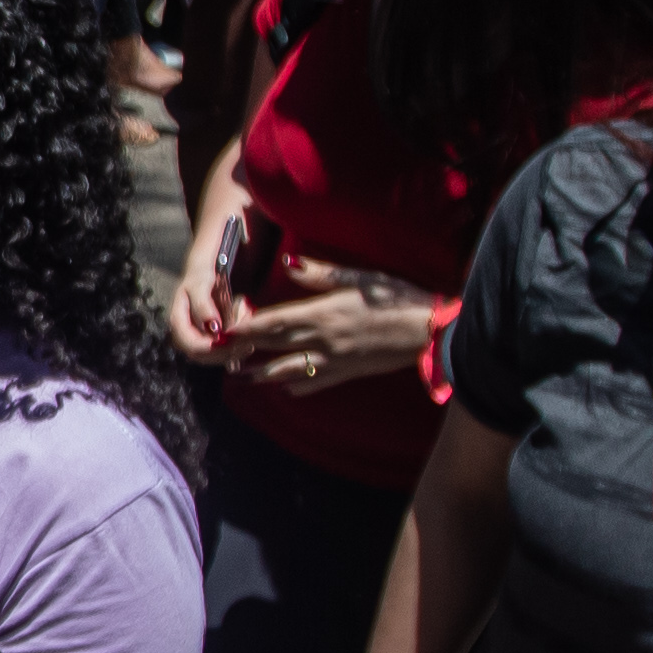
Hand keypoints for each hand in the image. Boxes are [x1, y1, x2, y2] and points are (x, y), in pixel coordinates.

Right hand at [167, 242, 242, 360]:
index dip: (209, 349)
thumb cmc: (199, 276)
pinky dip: (229, 353)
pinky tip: (243, 349)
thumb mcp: (199, 285)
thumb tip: (213, 328)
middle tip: (245, 347)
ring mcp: (194, 336)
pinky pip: (215, 352)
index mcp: (177, 321)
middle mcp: (183, 332)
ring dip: (228, 355)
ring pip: (208, 357)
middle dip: (222, 354)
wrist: (202, 271)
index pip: (189, 344)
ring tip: (248, 346)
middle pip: (199, 355)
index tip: (230, 344)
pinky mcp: (205, 337)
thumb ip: (203, 306)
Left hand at [217, 273, 435, 394]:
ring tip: (247, 378)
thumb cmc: (395, 297)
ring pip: (290, 370)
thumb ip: (319, 274)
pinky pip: (317, 382)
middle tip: (225, 356)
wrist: (426, 330)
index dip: (247, 328)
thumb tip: (287, 263)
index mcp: (322, 314)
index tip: (226, 331)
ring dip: (265, 374)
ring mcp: (334, 360)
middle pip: (276, 346)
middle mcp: (322, 341)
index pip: (274, 323)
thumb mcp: (357, 277)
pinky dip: (299, 386)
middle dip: (248, 351)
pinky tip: (287, 388)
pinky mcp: (348, 372)